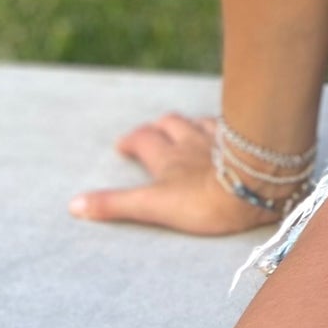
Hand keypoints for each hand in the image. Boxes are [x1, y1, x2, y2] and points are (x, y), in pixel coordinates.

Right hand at [69, 111, 274, 235]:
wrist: (255, 188)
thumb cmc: (202, 201)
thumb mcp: (152, 207)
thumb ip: (115, 205)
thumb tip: (73, 205)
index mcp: (166, 157)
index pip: (142, 139)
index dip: (131, 140)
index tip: (123, 145)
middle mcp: (191, 142)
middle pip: (171, 123)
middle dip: (158, 126)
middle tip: (152, 132)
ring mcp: (220, 140)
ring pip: (200, 121)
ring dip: (190, 123)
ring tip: (187, 127)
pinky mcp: (247, 143)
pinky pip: (233, 126)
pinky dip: (224, 127)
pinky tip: (229, 132)